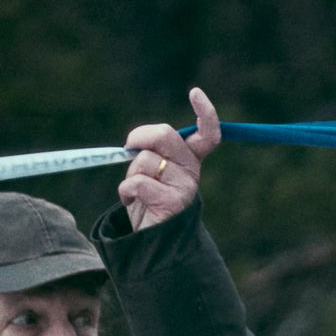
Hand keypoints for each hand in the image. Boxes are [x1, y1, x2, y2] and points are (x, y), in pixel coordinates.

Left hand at [119, 87, 222, 230]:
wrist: (154, 242)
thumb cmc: (149, 201)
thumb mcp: (153, 171)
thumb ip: (151, 152)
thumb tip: (134, 143)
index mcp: (191, 159)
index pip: (208, 134)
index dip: (206, 112)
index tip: (195, 92)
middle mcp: (192, 171)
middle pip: (164, 135)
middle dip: (139, 137)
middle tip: (129, 148)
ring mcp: (184, 187)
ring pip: (144, 161)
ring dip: (130, 174)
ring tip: (136, 192)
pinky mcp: (172, 203)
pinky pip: (137, 183)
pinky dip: (126, 192)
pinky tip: (133, 203)